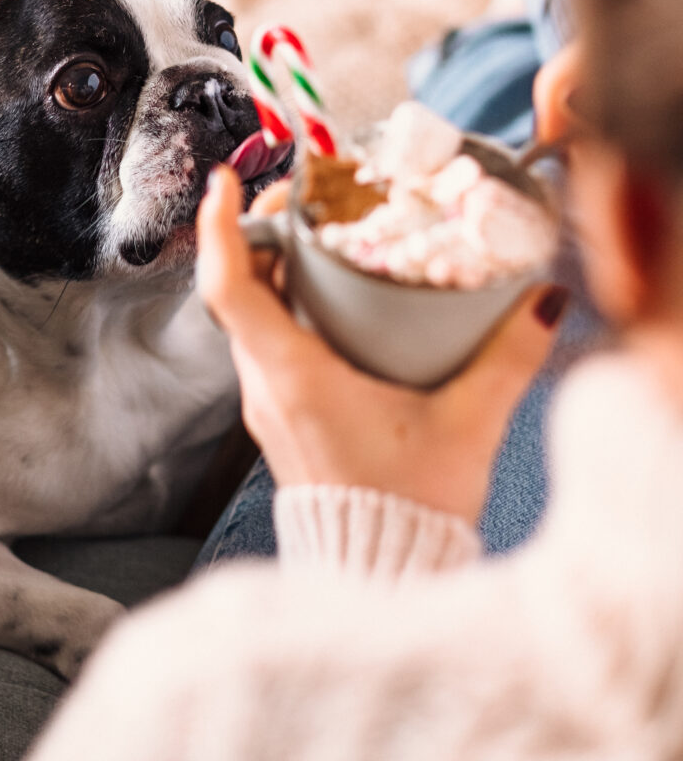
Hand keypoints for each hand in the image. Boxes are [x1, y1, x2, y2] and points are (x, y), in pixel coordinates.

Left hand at [197, 167, 564, 522]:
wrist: (383, 581)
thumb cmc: (409, 511)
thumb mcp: (466, 427)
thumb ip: (506, 360)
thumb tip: (540, 302)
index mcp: (292, 379)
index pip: (229, 289)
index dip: (220, 228)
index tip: (224, 179)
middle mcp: (266, 387)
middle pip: (238, 290)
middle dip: (258, 232)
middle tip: (301, 193)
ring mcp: (269, 404)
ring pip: (252, 316)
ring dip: (274, 268)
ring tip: (320, 231)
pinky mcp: (284, 417)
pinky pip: (270, 343)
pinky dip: (289, 305)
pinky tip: (337, 296)